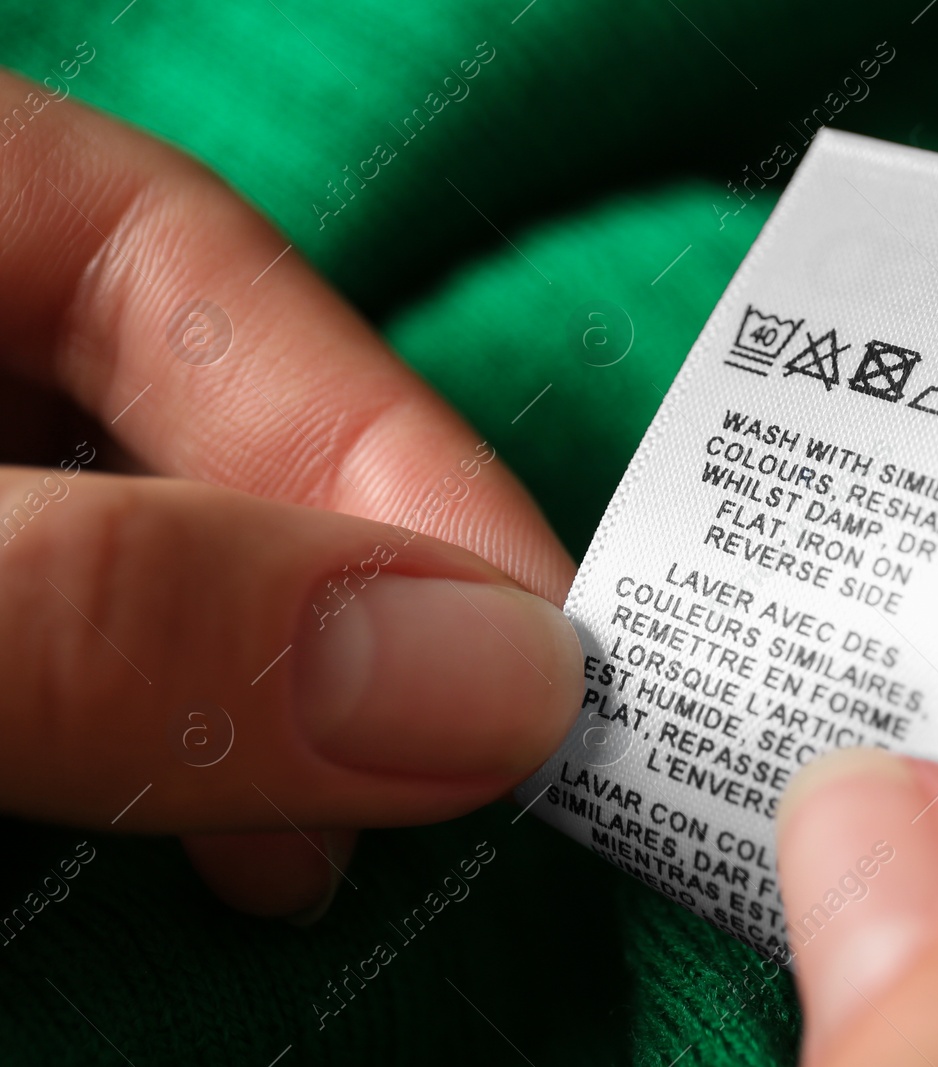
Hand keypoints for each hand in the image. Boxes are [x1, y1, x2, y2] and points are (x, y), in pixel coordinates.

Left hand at [0, 70, 582, 920]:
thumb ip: (116, 604)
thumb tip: (481, 682)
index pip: (183, 259)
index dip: (383, 443)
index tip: (537, 640)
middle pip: (177, 429)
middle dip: (328, 603)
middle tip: (458, 771)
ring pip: (121, 571)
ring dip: (252, 709)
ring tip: (325, 851)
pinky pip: (61, 680)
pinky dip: (145, 764)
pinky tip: (208, 850)